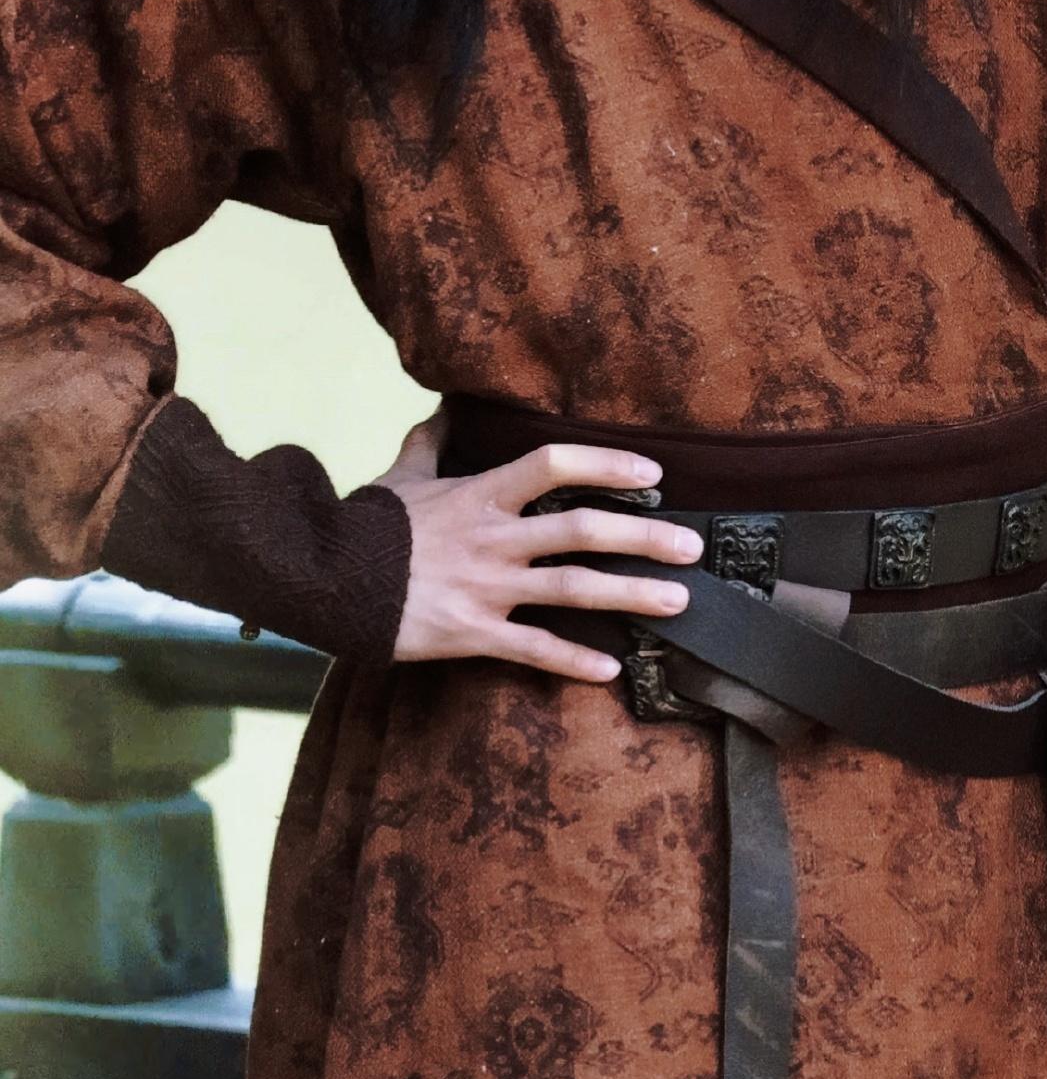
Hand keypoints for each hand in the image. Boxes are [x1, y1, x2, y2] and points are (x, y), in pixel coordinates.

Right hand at [376, 411, 702, 682]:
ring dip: (631, 595)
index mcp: (480, 495)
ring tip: (678, 601)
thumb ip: (429, 444)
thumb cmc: (366, 529)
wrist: (323, 582)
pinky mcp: (472, 634)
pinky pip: (533, 649)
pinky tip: (611, 670)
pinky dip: (573, 662)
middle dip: (644, 537)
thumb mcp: (399, 478)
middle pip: (583, 531)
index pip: (554, 465)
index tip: (651, 470)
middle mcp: (494, 539)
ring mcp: (487, 588)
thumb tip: (444, 409)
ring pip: (574, 590)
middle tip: (691, 546)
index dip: (606, 463)